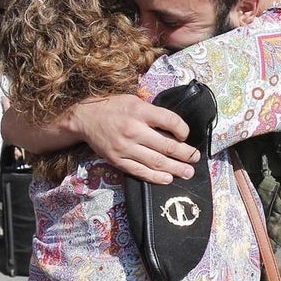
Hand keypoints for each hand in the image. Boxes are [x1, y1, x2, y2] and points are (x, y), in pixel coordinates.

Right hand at [74, 95, 199, 183]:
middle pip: (167, 146)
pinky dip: (156, 177)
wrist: (84, 118)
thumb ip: (153, 113)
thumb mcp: (134, 101)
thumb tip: (176, 128)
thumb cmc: (113, 107)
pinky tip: (168, 179)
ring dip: (176, 168)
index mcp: (140, 111)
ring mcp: (125, 147)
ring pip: (156, 162)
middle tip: (196, 158)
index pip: (171, 121)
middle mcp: (133, 130)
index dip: (183, 130)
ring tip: (188, 172)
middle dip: (186, 154)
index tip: (186, 135)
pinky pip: (140, 171)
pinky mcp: (118, 160)